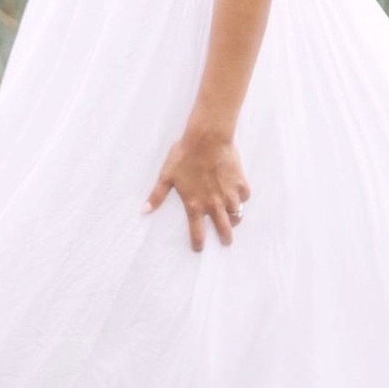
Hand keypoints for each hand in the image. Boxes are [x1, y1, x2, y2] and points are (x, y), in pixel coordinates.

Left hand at [145, 132, 250, 250]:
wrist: (207, 138)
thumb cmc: (184, 155)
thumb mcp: (166, 176)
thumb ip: (157, 195)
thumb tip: (144, 211)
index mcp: (195, 204)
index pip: (197, 232)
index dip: (198, 243)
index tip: (198, 248)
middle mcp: (213, 204)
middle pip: (223, 228)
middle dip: (225, 238)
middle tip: (226, 241)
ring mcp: (229, 194)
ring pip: (236, 214)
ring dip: (234, 220)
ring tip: (233, 221)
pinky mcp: (240, 183)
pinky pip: (244, 196)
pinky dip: (242, 199)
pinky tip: (239, 196)